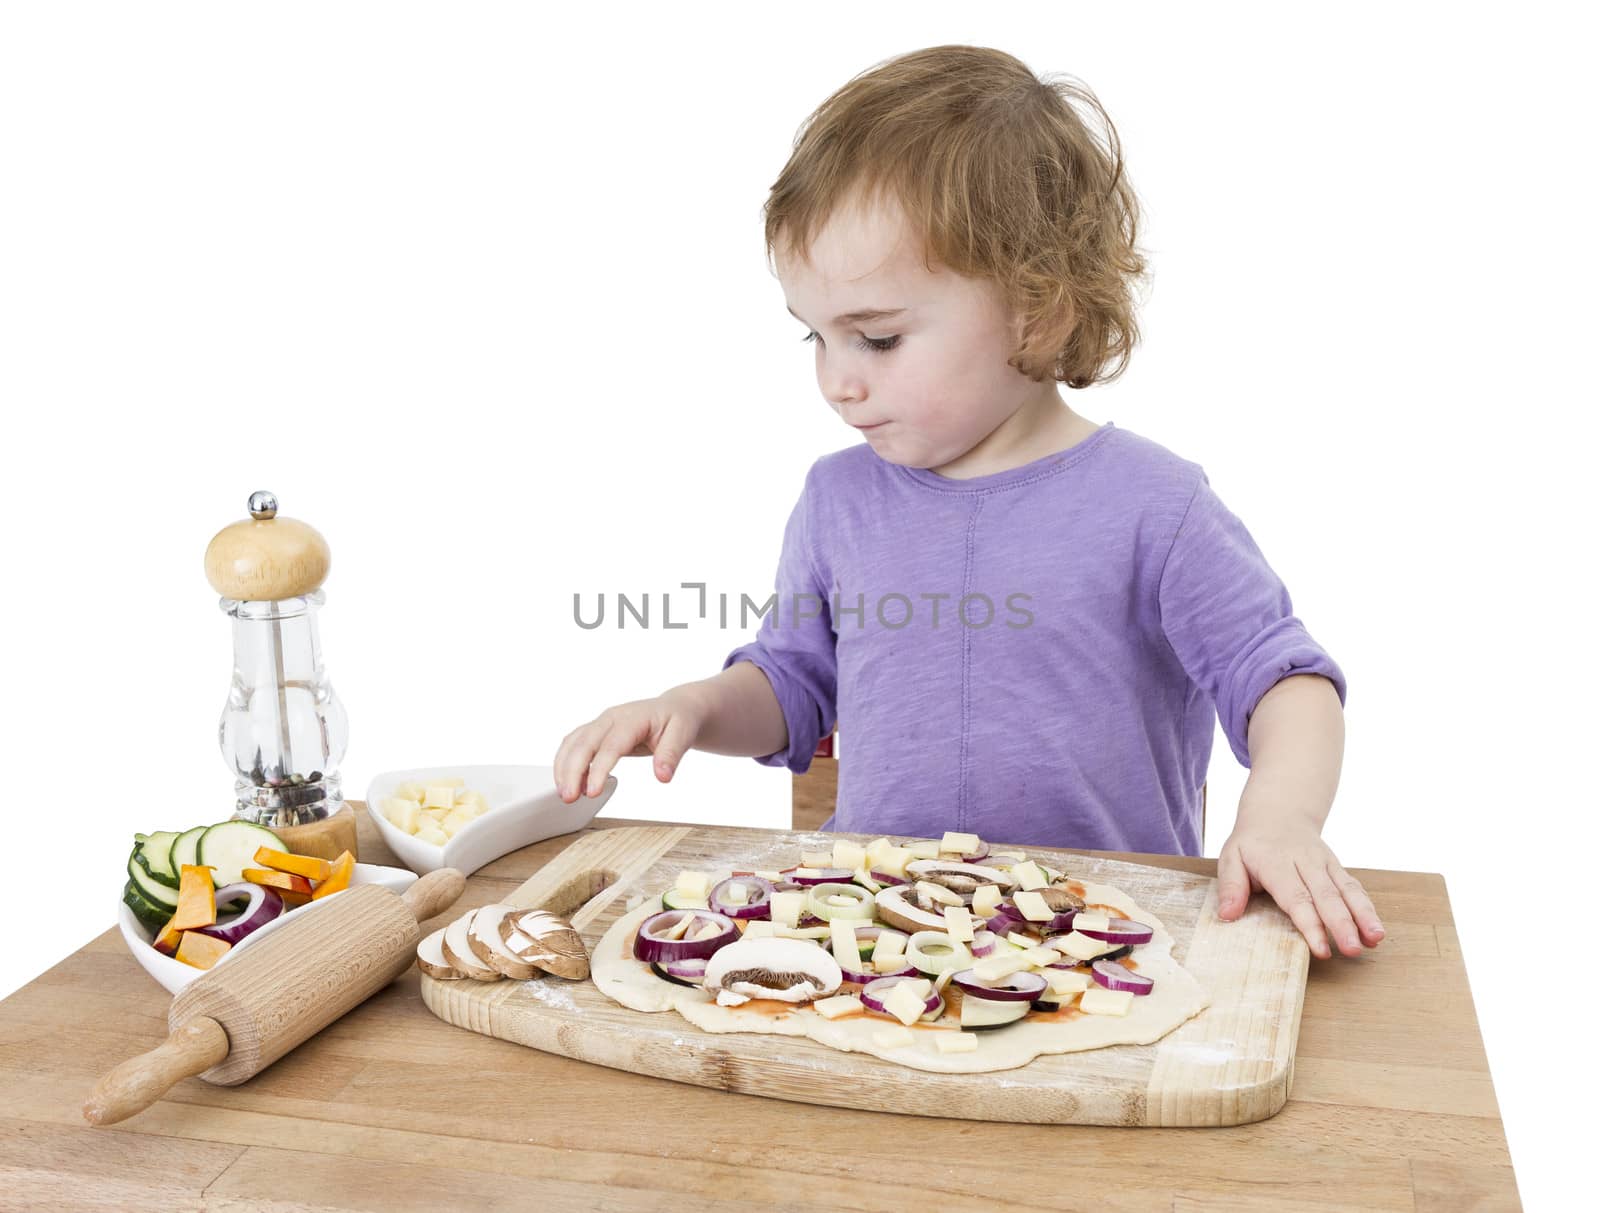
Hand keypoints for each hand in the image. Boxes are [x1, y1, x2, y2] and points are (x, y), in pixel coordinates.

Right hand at [554, 687, 708, 803]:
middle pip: (584, 743)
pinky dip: (566, 763)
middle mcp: (612, 718)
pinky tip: (567, 783)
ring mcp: (601, 723)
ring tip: (565, 795)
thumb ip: (672, 754)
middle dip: (572, 771)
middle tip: (569, 798)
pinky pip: (574, 744)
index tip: (592, 792)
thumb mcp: (684, 734)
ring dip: (564, 768)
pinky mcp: (597, 731)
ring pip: (573, 743)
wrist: (676, 707)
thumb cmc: (679, 720)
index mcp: (632, 718)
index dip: (598, 769)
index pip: (611, 745)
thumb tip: (662, 777)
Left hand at [1216, 819, 1385, 958]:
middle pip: (1327, 896)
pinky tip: (1376, 929)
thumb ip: (1230, 886)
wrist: (1278, 812)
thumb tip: (1227, 916)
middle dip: (1342, 924)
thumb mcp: (1231, 857)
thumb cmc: (1251, 843)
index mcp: (1277, 863)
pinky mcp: (1337, 867)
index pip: (1296, 897)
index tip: (1321, 949)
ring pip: (1348, 890)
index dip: (1310, 924)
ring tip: (1375, 939)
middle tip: (1353, 950)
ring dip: (1363, 915)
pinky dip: (1367, 907)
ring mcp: (1325, 864)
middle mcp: (1306, 862)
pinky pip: (1354, 887)